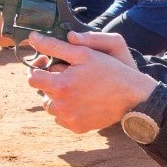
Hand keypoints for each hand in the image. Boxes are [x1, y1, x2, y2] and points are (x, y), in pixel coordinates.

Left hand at [27, 31, 155, 132]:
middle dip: (52, 82)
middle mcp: (61, 106)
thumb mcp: (84, 54)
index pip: (33, 78)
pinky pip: (62, 118)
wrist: (133, 97)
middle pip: (42, 91)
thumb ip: (55, 46)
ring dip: (58, 97)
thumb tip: (32, 38)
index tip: (50, 64)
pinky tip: (82, 102)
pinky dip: (68, 110)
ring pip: (51, 106)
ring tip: (77, 89)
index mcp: (60, 86)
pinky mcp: (77, 128)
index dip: (40, 68)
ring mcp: (69, 119)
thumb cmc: (110, 71)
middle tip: (72, 75)